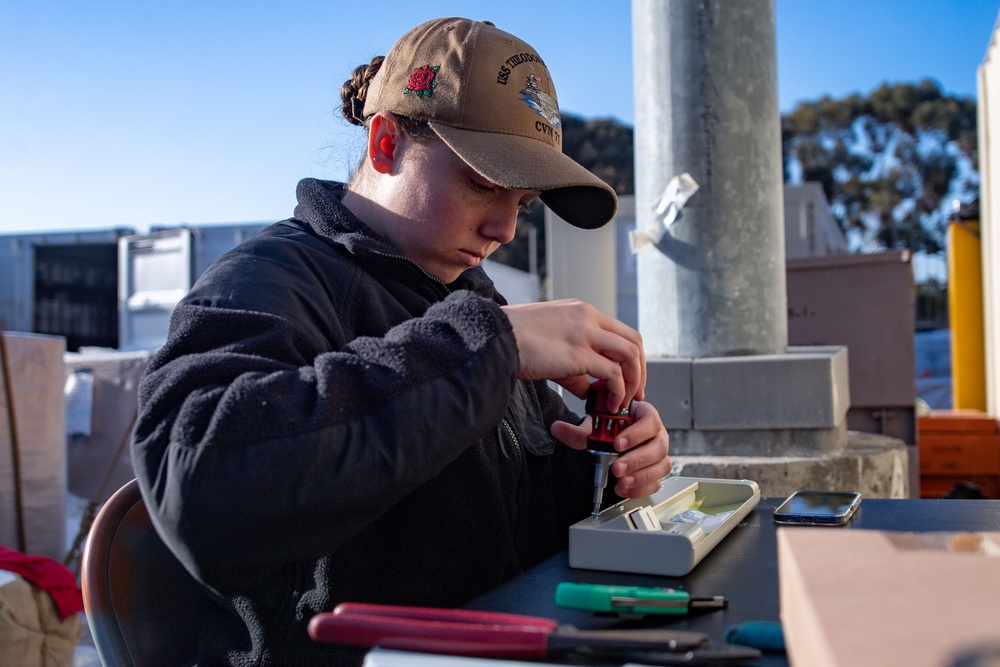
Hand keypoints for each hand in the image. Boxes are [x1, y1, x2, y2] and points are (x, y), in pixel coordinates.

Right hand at [502, 299, 644, 411]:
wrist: (493, 337)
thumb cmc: (513, 341)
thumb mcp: (551, 345)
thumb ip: (574, 366)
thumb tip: (589, 389)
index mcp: (581, 311)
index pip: (620, 331)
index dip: (631, 358)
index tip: (628, 379)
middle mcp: (588, 317)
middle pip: (634, 340)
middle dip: (640, 370)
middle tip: (635, 393)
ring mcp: (585, 333)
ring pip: (630, 354)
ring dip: (632, 381)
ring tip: (622, 402)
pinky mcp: (578, 353)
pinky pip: (613, 373)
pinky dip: (617, 391)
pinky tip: (608, 404)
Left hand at [551, 400, 671, 498]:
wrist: (615, 441)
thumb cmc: (613, 431)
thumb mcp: (595, 429)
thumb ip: (577, 431)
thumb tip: (557, 428)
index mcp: (645, 416)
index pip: (650, 421)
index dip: (635, 434)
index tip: (617, 444)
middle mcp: (657, 435)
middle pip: (658, 447)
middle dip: (636, 460)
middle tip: (617, 467)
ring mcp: (659, 454)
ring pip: (661, 466)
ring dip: (640, 476)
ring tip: (621, 481)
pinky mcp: (657, 471)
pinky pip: (656, 482)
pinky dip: (640, 488)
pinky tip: (625, 488)